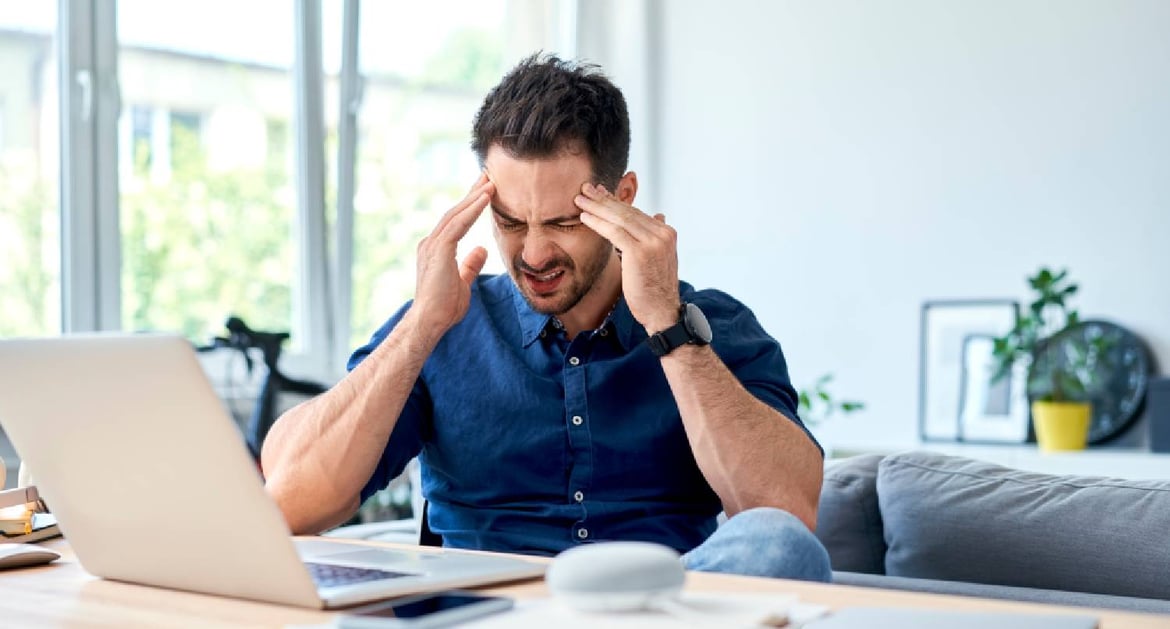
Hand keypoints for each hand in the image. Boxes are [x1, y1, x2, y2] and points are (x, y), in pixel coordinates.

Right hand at [411, 174, 494, 342]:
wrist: (429, 322)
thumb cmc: (443, 308)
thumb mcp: (463, 282)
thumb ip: (470, 264)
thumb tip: (481, 249)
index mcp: (436, 249)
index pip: (456, 221)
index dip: (470, 205)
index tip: (485, 191)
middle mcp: (431, 243)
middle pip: (455, 212)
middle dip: (472, 194)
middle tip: (488, 176)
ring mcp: (432, 245)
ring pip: (456, 214)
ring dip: (474, 197)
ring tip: (490, 182)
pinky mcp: (438, 250)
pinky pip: (458, 224)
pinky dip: (472, 210)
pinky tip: (485, 199)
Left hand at [575, 183, 679, 333]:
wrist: (662, 312)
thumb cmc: (655, 289)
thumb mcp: (659, 257)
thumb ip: (655, 237)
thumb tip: (658, 216)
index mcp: (666, 233)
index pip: (636, 212)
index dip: (615, 201)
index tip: (599, 193)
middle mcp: (662, 233)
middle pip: (627, 211)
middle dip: (603, 199)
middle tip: (585, 189)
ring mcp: (653, 242)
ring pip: (619, 218)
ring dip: (596, 207)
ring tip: (579, 199)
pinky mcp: (640, 252)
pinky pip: (614, 232)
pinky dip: (597, 223)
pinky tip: (584, 217)